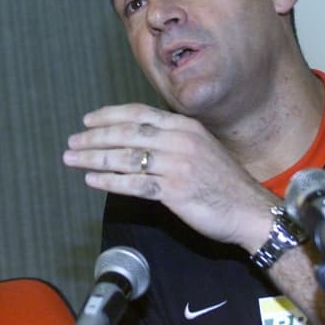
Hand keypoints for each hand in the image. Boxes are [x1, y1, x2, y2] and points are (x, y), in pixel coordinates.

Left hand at [63, 103, 277, 250]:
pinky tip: (92, 181)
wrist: (251, 211)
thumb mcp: (201, 147)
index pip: (139, 114)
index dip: (109, 115)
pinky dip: (109, 181)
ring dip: (94, 158)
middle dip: (94, 137)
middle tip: (73, 141)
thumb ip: (172, 139)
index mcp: (184, 127)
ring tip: (73, 159)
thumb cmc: (224, 183)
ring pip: (126, 157)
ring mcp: (177, 165)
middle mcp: (180, 141)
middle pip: (126, 133)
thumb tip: (137, 138)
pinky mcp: (175, 191)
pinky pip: (134, 183)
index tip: (88, 120)